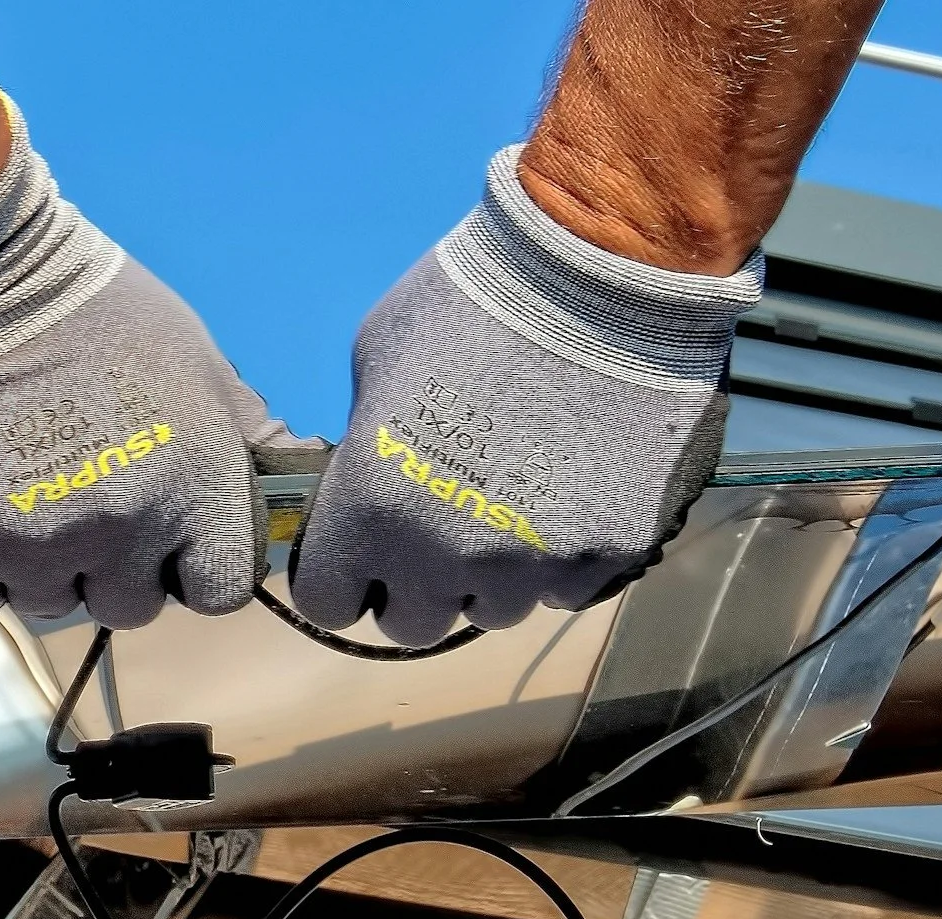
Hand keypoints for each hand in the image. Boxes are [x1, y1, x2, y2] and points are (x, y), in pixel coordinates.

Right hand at [0, 259, 314, 629]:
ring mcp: (41, 544)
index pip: (220, 591)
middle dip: (119, 570)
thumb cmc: (100, 312)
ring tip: (33, 501)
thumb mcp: (199, 363)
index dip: (198, 568)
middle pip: (133, 607)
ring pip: (56, 605)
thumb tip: (299, 474)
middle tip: (92, 508)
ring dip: (50, 570)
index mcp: (195, 488)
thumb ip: (247, 435)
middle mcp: (124, 530)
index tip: (174, 542)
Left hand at [289, 147, 757, 645]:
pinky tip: (569, 495)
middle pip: (414, 624)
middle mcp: (450, 557)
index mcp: (375, 510)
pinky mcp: (610, 554)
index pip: (330, 601)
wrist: (602, 271)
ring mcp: (536, 564)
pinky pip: (569, 588)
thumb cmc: (472, 296)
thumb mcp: (380, 360)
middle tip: (438, 529)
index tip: (361, 551)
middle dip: (415, 584)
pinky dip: (562, 557)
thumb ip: (369, 443)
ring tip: (513, 504)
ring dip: (492, 573)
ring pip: (497, 610)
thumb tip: (375, 477)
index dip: (343, 575)